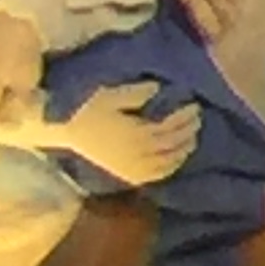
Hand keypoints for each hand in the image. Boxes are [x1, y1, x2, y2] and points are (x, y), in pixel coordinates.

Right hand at [57, 80, 202, 186]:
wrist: (66, 130)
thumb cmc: (87, 108)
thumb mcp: (112, 94)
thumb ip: (137, 93)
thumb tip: (160, 89)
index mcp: (137, 134)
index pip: (169, 128)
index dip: (184, 117)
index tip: (195, 105)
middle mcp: (139, 155)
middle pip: (171, 146)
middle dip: (187, 132)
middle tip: (198, 118)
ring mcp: (133, 168)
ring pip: (167, 163)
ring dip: (183, 151)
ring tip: (193, 137)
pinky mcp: (126, 174)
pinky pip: (155, 175)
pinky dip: (170, 168)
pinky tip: (176, 160)